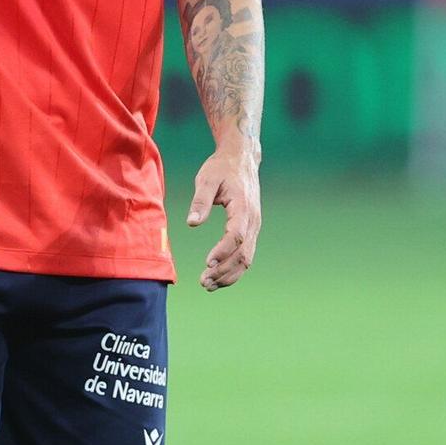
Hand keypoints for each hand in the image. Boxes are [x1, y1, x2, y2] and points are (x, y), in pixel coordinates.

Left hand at [187, 145, 260, 290]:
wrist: (241, 159)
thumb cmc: (221, 168)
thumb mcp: (206, 179)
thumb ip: (200, 202)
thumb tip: (192, 223)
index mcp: (243, 207)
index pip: (235, 235)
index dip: (222, 251)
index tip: (207, 263)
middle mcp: (252, 220)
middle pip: (242, 253)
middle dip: (223, 270)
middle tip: (203, 282)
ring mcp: (254, 226)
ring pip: (246, 258)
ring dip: (229, 275)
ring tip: (208, 285)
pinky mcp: (250, 230)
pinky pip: (245, 254)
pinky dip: (233, 269)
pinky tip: (218, 278)